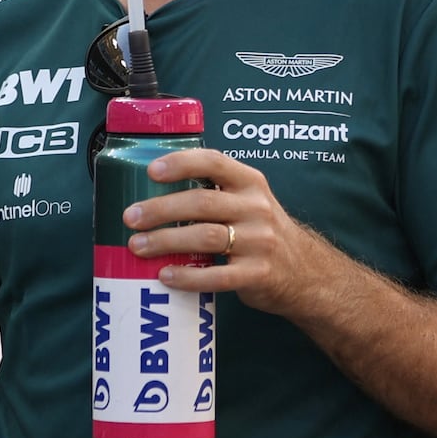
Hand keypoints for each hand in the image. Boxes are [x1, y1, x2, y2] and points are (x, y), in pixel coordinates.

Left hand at [122, 148, 313, 315]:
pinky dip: (188, 276)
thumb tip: (155, 190)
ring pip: (206, 237)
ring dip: (167, 241)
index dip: (182, 163)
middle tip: (131, 217)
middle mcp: (257, 207)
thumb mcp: (249, 200)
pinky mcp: (258, 274)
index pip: (214, 162)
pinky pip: (217, 275)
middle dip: (162, 209)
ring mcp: (259, 241)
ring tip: (138, 246)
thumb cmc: (262, 231)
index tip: (151, 171)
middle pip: (202, 202)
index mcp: (251, 182)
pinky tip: (165, 275)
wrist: (305, 272)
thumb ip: (216, 191)